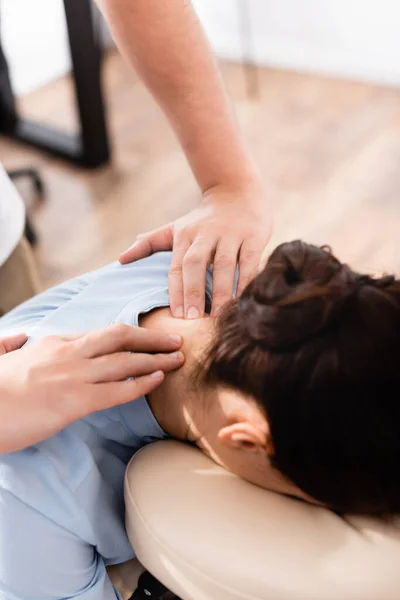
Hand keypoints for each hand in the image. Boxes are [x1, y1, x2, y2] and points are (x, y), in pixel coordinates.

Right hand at [0, 324, 183, 452]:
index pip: (101, 334)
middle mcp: (69, 353)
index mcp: (55, 342)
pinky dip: (142, 383)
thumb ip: (13, 343)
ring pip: (125, 361)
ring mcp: (74, 375)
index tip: (146, 337)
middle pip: (120, 337)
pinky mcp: (75, 401)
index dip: (128, 335)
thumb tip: (17, 336)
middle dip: (151, 337)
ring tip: (178, 358)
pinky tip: (158, 381)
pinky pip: (118, 390)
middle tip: (175, 339)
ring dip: (156, 358)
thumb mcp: (1, 355)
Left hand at [120, 183, 272, 317]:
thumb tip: (120, 259)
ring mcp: (231, 235)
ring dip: (221, 292)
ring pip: (224, 265)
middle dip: (193, 292)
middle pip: (196, 264)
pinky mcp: (253, 236)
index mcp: (185, 235)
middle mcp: (206, 234)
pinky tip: (243, 301)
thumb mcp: (175, 227)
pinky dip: (246, 281)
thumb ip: (150, 243)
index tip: (178, 317)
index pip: (177, 268)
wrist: (237, 191)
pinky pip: (249, 262)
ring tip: (219, 316)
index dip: (177, 292)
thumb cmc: (203, 220)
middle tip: (193, 320)